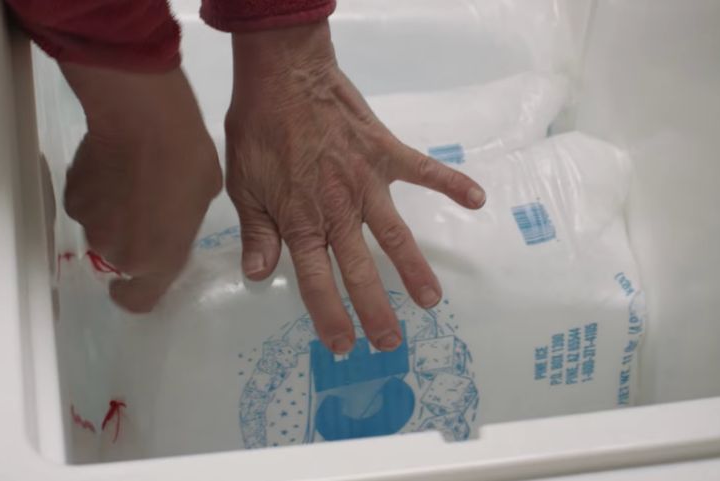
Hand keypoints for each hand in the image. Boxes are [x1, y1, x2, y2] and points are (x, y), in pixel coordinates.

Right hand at [61, 64, 221, 311]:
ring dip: (113, 214)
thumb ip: (181, 226)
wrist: (145, 123)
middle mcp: (119, 252)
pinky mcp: (72, 199)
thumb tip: (170, 220)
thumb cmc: (188, 161)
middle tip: (147, 206)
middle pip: (120, 258)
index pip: (137, 301)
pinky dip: (96, 192)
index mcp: (158, 261)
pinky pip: (86, 203)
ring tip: (130, 181)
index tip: (134, 280)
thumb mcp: (202, 202)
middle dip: (131, 238)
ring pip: (101, 228)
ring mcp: (91, 226)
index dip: (133, 292)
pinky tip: (111, 167)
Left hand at [225, 22, 485, 353]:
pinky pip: (424, 171)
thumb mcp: (243, 185)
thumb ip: (257, 232)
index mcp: (302, 221)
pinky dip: (451, 183)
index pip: (316, 282)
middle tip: (391, 343)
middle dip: (376, 311)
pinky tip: (477, 199)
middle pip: (359, 271)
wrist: (284, 75)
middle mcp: (339, 210)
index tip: (344, 345)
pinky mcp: (385, 153)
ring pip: (395, 236)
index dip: (330, 317)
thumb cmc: (258, 129)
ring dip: (414, 270)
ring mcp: (367, 183)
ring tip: (432, 300)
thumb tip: (260, 275)